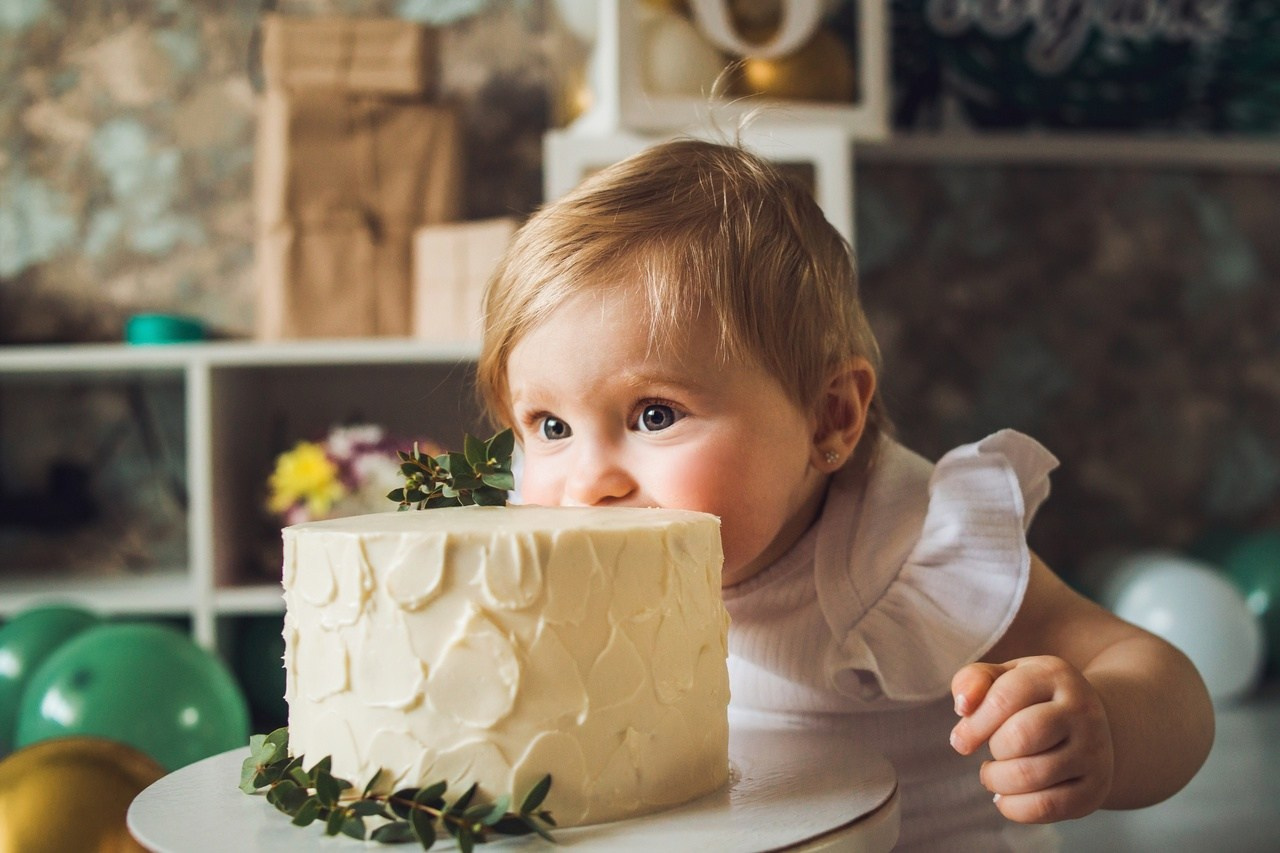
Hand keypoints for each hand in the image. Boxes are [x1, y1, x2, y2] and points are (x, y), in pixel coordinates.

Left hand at [949, 656, 1113, 822]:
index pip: (1005, 697)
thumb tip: (963, 705)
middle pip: (1020, 736)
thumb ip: (974, 680)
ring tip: (993, 773)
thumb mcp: (1006, 677)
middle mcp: (1080, 711)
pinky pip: (1046, 806)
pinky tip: (1006, 796)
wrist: (1093, 726)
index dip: (974, 723)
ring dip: (997, 780)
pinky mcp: (1094, 788)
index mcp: (1054, 675)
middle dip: (992, 750)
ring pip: (1031, 775)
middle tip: (989, 754)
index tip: (960, 740)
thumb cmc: (1033, 700)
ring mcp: (1092, 751)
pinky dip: (1013, 807)